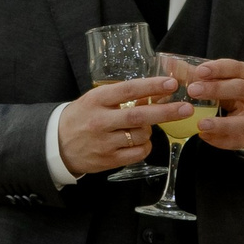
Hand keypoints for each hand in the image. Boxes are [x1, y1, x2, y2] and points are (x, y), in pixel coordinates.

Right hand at [58, 77, 193, 175]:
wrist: (57, 144)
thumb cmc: (82, 117)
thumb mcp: (95, 100)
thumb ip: (121, 97)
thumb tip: (154, 93)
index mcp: (96, 100)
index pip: (128, 90)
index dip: (152, 86)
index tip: (172, 83)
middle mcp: (100, 120)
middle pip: (139, 116)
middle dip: (166, 112)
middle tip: (187, 108)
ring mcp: (105, 142)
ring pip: (141, 135)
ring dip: (149, 130)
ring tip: (140, 127)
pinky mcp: (109, 160)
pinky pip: (139, 153)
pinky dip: (145, 146)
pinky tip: (138, 142)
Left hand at [178, 56, 243, 151]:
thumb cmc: (232, 92)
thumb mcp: (220, 79)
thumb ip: (196, 73)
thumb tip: (168, 64)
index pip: (236, 68)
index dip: (219, 69)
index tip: (200, 70)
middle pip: (239, 90)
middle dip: (216, 90)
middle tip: (193, 91)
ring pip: (243, 121)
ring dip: (221, 124)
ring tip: (201, 124)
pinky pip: (236, 140)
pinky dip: (219, 140)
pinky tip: (204, 136)